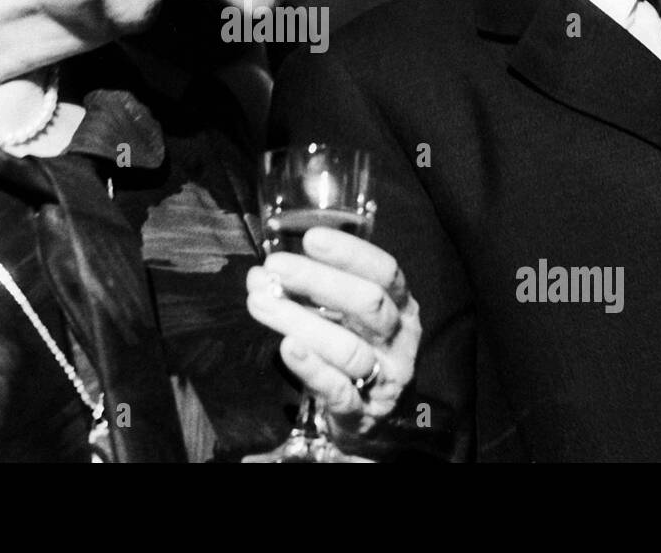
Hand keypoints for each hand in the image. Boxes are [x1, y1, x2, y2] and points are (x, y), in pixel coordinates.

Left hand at [245, 226, 420, 437]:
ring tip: (260, 302)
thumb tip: (263, 272)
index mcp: (401, 306)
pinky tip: (287, 347)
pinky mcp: (363, 413)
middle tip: (274, 267)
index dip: (349, 253)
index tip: (310, 238)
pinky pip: (339, 391)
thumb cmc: (357, 350)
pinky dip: (312, 368)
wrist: (376, 422)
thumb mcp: (351, 316)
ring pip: (349, 348)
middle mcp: (399, 339)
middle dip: (317, 280)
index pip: (384, 271)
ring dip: (300, 321)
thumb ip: (318, 291)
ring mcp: (385, 378)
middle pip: (368, 303)